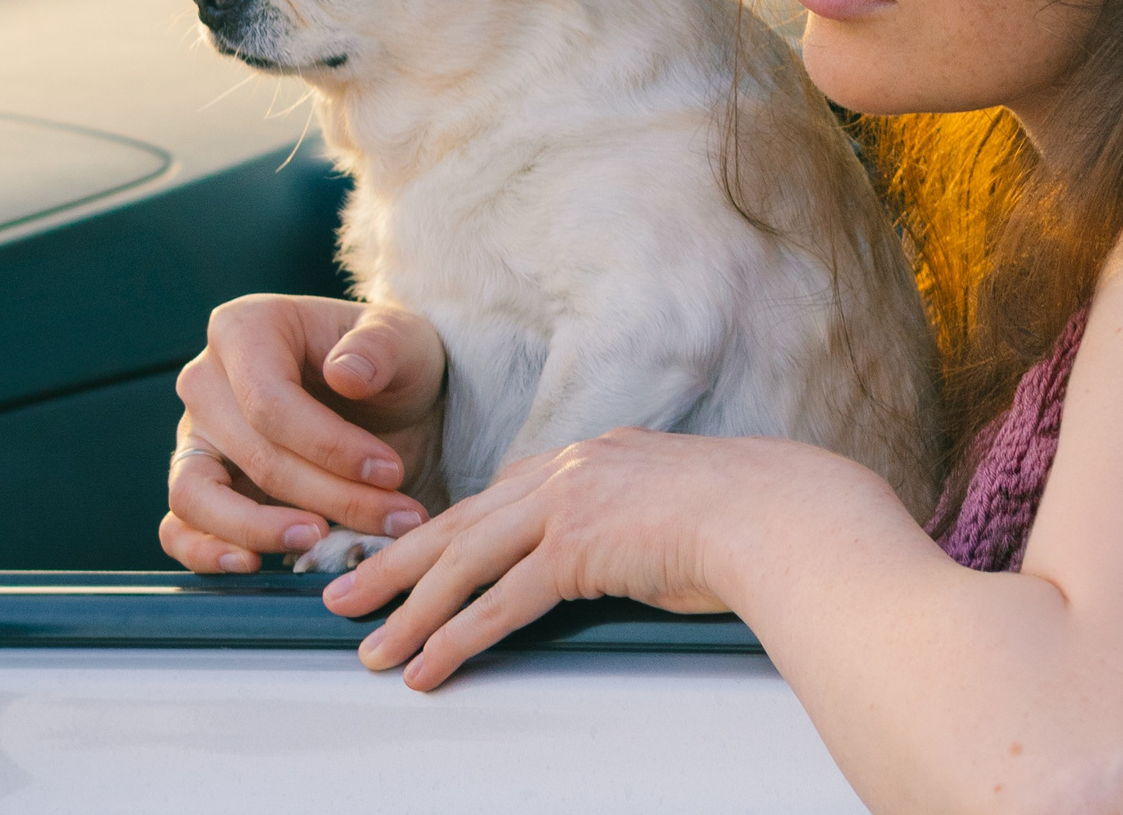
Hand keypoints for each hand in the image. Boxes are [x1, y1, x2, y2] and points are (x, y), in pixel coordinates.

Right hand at [160, 294, 446, 573]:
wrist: (388, 400)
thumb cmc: (387, 362)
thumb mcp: (405, 339)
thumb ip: (380, 347)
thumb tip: (345, 373)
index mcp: (245, 328)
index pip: (269, 401)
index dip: (329, 446)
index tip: (390, 472)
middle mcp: (205, 380)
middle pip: (252, 454)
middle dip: (327, 494)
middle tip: (391, 517)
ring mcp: (195, 437)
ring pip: (198, 496)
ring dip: (261, 530)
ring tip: (321, 542)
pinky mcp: (198, 486)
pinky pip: (179, 528)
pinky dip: (207, 554)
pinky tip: (255, 567)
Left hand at [320, 428, 838, 688]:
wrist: (779, 513)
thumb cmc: (746, 515)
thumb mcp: (673, 500)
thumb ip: (630, 518)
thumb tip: (626, 550)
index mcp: (588, 457)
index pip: (495, 495)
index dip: (443, 529)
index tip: (404, 551)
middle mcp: (567, 470)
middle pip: (460, 521)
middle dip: (395, 561)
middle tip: (344, 590)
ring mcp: (569, 504)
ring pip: (466, 560)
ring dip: (410, 608)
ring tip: (370, 646)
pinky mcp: (579, 549)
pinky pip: (503, 601)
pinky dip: (459, 637)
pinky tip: (427, 666)